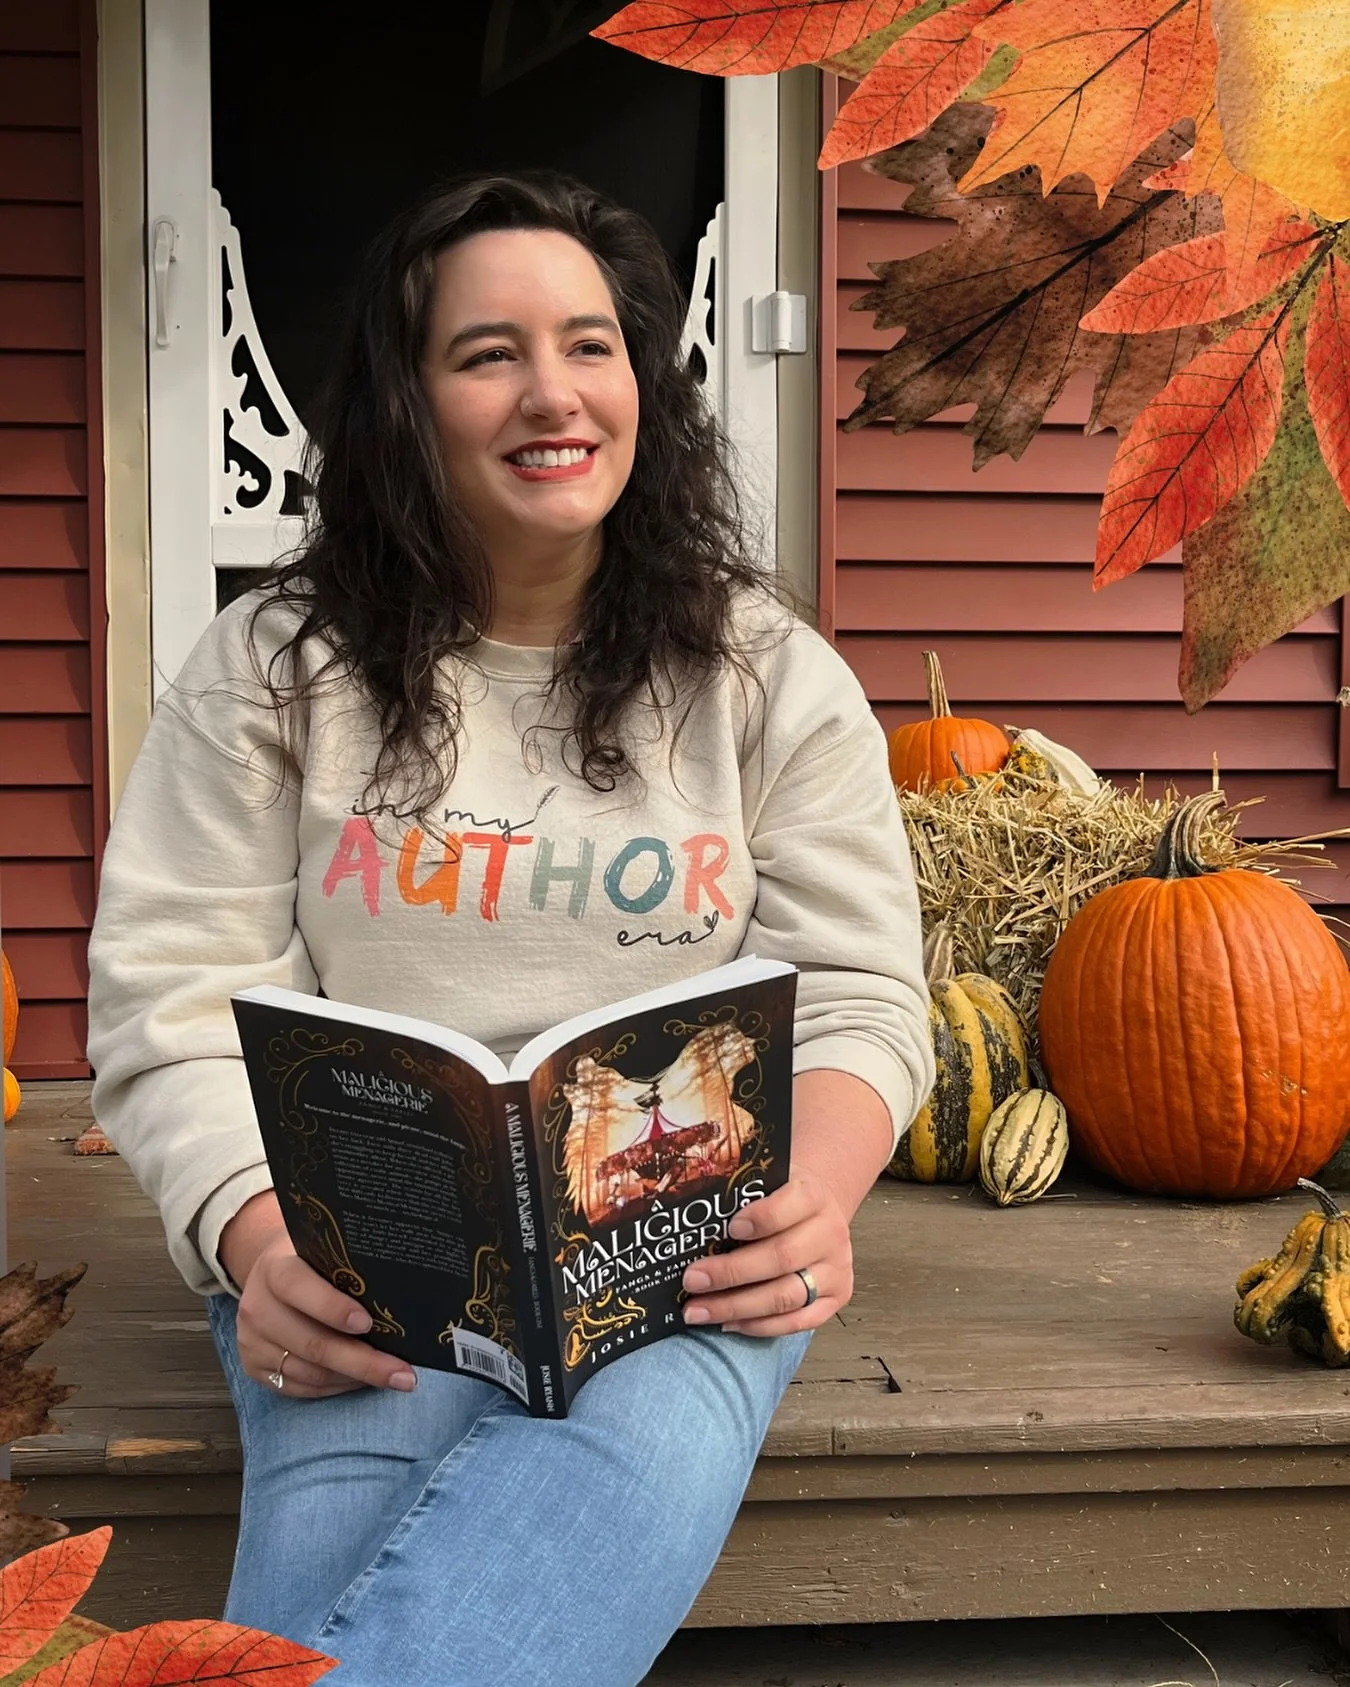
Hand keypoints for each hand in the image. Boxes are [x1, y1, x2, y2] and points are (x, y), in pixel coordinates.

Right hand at [220, 1193, 417, 1398]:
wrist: (269, 1276)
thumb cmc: (311, 1262)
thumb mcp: (322, 1251)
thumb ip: (349, 1266)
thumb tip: (405, 1290)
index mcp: (274, 1269)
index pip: (297, 1287)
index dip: (331, 1307)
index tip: (368, 1323)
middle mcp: (257, 1307)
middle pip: (312, 1343)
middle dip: (363, 1362)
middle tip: (404, 1374)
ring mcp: (252, 1342)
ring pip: (310, 1372)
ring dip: (355, 1378)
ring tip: (393, 1378)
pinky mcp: (254, 1368)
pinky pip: (300, 1387)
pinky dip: (336, 1387)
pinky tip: (362, 1381)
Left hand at [678, 1172, 851, 1336]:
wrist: (819, 1211)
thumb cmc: (781, 1198)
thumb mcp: (769, 1182)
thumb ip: (741, 1194)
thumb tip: (691, 1219)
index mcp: (814, 1196)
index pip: (792, 1205)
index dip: (762, 1218)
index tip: (729, 1227)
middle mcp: (829, 1233)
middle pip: (782, 1257)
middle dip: (732, 1272)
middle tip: (692, 1279)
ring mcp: (835, 1269)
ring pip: (786, 1296)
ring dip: (736, 1306)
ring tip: (697, 1310)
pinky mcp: (835, 1298)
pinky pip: (797, 1322)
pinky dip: (759, 1326)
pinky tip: (727, 1324)